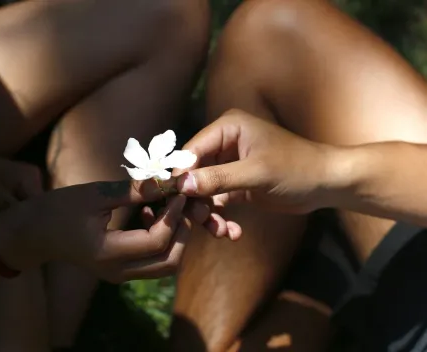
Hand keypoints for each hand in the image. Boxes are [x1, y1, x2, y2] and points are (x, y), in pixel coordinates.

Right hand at [0, 178, 189, 281]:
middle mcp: (117, 271)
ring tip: (170, 208)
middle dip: (183, 232)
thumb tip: (166, 181)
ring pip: (165, 266)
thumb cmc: (59, 208)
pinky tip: (151, 214)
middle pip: (169, 262)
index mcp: (108, 252)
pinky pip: (153, 263)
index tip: (179, 192)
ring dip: (176, 239)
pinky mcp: (121, 271)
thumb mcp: (95, 194)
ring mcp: (119, 275)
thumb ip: (133, 191)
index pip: (157, 240)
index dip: (174, 215)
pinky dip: (163, 242)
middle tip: (181, 203)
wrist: (34, 234)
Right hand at [176, 109, 343, 217]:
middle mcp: (225, 144)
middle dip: (196, 199)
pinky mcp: (236, 184)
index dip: (180, 174)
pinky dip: (220, 217)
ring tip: (219, 231)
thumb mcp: (256, 173)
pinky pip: (218, 201)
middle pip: (194, 172)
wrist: (325, 184)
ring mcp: (229, 165)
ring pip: (204, 190)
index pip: (191, 149)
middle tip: (200, 220)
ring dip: (208, 213)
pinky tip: (232, 232)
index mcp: (228, 128)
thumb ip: (218, 178)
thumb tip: (181, 185)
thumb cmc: (296, 168)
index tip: (172, 199)